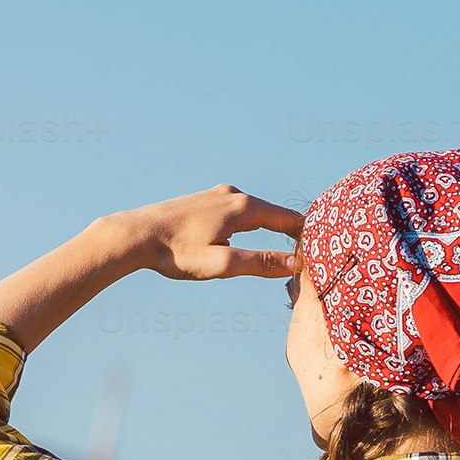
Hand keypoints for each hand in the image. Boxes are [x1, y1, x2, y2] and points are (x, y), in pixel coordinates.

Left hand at [0, 185, 301, 345]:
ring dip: (272, 232)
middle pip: (276, 216)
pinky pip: (239, 214)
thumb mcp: (221, 264)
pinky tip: (251, 241)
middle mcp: (235, 195)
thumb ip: (259, 264)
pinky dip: (252, 227)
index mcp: (244, 207)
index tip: (325, 255)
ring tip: (287, 254)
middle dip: (293, 236)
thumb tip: (296, 264)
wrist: (134, 235)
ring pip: (257, 214)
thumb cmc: (175, 253)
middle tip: (312, 259)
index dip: (310, 238)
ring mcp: (218, 195)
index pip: (291, 220)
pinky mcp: (204, 202)